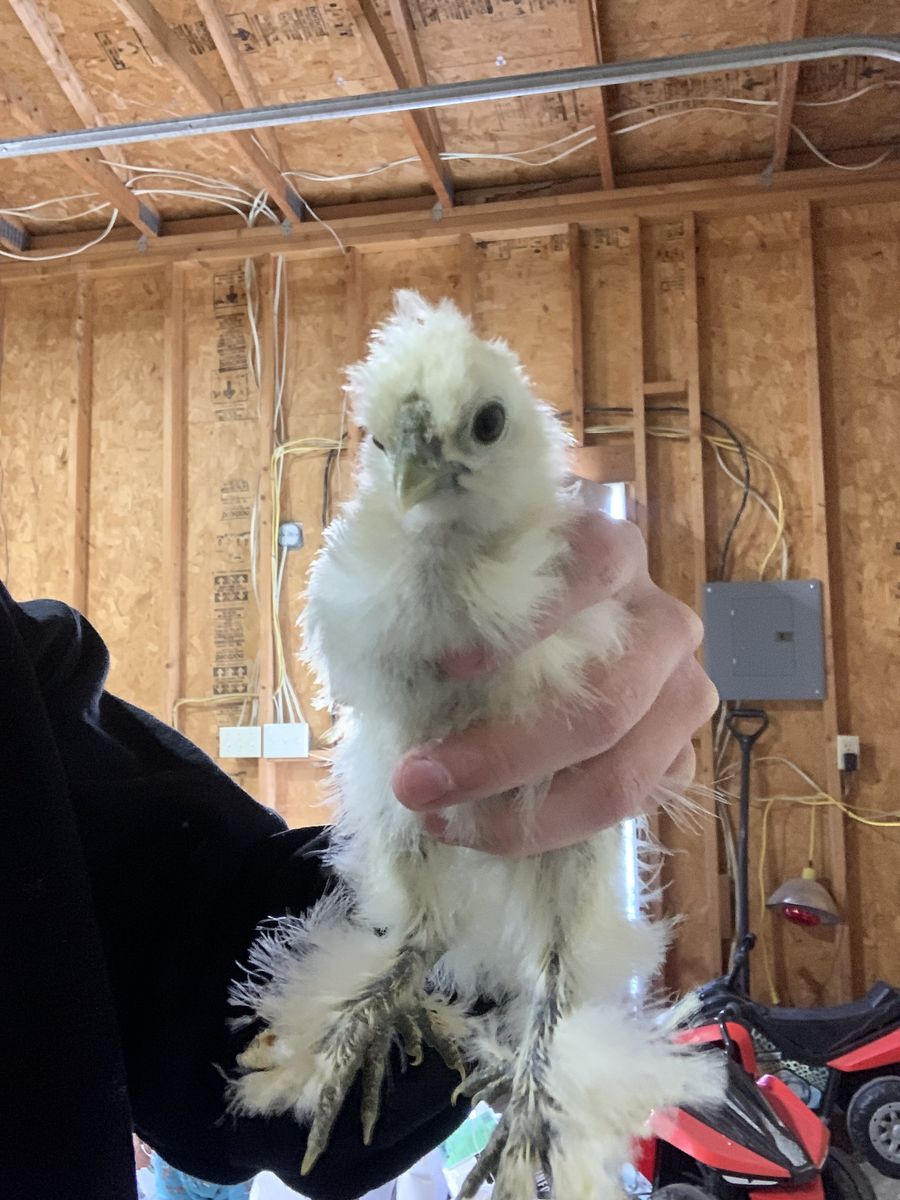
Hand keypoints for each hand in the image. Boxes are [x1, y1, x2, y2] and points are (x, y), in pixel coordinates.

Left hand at [390, 487, 717, 855]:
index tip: (450, 666)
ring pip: (625, 774)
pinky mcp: (679, 753)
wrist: (539, 639)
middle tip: (416, 782)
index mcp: (613, 553)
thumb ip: (441, 599)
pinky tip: (485, 828)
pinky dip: (555, 830)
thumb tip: (390, 644)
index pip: (594, 568)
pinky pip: (634, 807)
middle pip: (607, 701)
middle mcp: (661, 621)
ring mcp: (681, 692)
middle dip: (504, 755)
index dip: (527, 621)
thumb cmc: (488, 608)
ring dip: (526, 814)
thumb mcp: (463, 584)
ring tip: (440, 820)